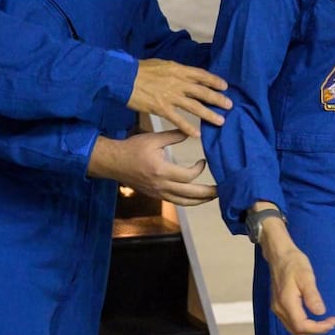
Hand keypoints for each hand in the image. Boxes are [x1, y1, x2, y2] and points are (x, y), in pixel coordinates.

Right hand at [87, 129, 216, 205]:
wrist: (113, 162)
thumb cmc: (132, 149)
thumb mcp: (153, 139)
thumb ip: (174, 136)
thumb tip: (193, 133)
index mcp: (161, 171)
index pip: (188, 176)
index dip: (199, 169)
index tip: (203, 161)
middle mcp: (161, 186)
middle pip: (189, 195)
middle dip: (207, 194)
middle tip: (222, 191)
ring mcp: (158, 193)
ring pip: (183, 202)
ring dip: (200, 201)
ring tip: (213, 197)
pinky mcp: (155, 195)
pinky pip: (175, 202)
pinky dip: (188, 201)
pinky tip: (196, 198)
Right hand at [128, 59, 232, 137]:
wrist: (122, 77)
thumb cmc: (140, 69)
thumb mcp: (162, 64)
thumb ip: (176, 71)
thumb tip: (187, 74)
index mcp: (178, 70)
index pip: (201, 75)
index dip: (214, 81)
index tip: (225, 86)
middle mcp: (178, 83)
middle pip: (202, 92)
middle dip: (217, 99)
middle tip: (230, 105)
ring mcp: (170, 96)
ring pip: (195, 107)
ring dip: (209, 114)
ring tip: (221, 121)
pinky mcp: (161, 108)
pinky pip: (178, 120)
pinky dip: (188, 127)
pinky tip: (197, 134)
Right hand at [258, 217, 334, 334]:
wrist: (279, 255)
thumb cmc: (294, 262)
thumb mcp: (306, 276)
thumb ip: (312, 296)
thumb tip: (320, 312)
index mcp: (286, 302)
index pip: (302, 325)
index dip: (318, 328)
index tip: (333, 321)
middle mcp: (279, 308)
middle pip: (297, 330)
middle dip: (316, 330)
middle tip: (332, 323)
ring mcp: (277, 308)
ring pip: (293, 328)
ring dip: (309, 329)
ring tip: (325, 322)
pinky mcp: (278, 305)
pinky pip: (290, 322)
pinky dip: (303, 324)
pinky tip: (313, 318)